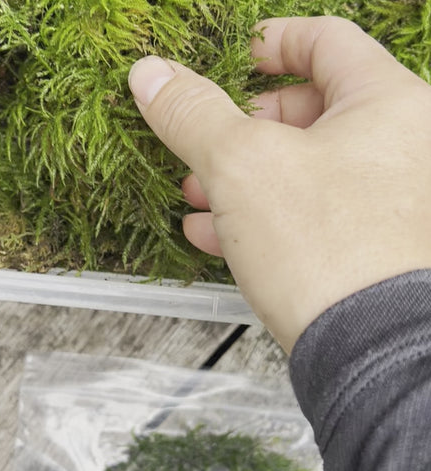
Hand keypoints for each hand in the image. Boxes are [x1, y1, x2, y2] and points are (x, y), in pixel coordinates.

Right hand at [128, 16, 430, 352]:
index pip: (325, 42)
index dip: (267, 44)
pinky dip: (258, 216)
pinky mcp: (363, 244)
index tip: (230, 59)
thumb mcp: (240, 165)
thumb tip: (151, 75)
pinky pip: (304, 213)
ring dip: (240, 177)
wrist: (363, 349)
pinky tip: (215, 233)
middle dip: (241, 128)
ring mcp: (382, 201)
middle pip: (306, 111)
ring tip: (197, 193)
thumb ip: (193, 113)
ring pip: (299, 168)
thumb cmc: (325, 250)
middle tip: (202, 142)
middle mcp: (398, 149)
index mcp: (386, 105)